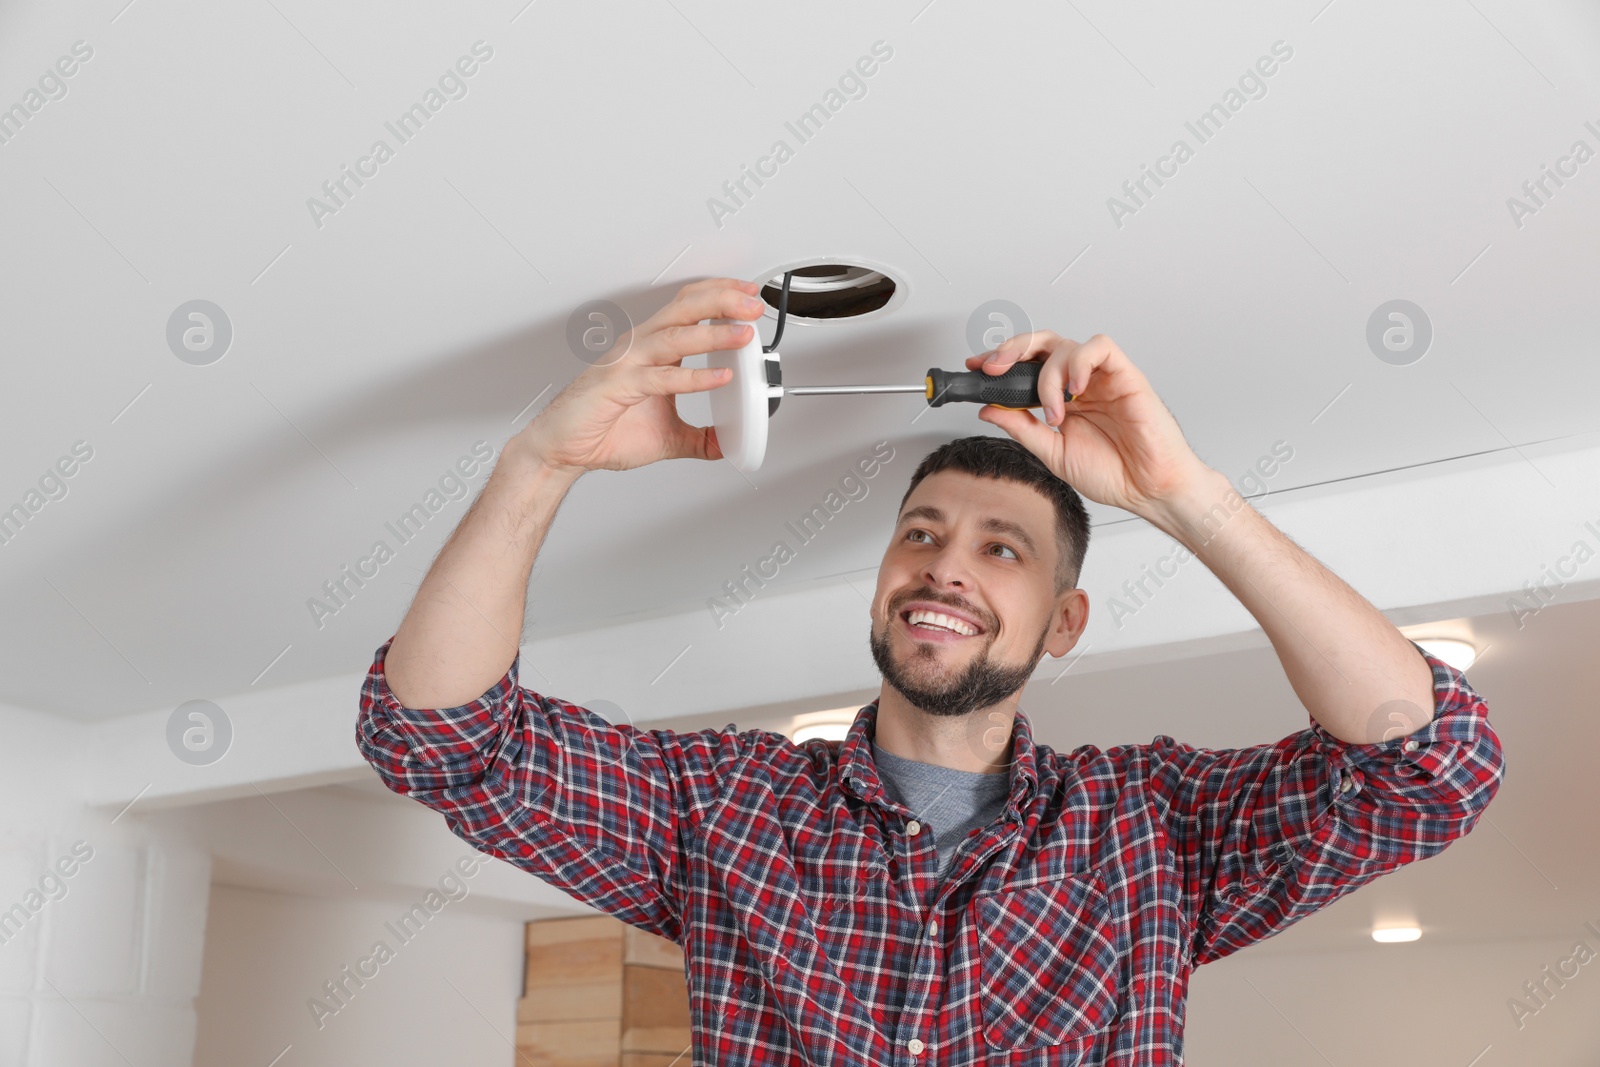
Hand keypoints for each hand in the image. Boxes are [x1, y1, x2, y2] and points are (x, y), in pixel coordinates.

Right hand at [516, 278, 762, 473]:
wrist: (562, 450)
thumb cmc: (600, 432)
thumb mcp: (667, 437)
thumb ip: (699, 438)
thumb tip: (726, 444)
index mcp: (650, 350)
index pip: (687, 309)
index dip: (718, 296)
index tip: (748, 296)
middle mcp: (638, 349)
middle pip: (684, 310)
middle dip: (722, 302)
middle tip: (752, 304)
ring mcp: (626, 364)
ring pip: (674, 337)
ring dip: (713, 333)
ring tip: (743, 333)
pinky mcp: (618, 386)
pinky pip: (661, 377)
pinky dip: (693, 377)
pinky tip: (719, 378)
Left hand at [968, 333, 1209, 516]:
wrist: (1148, 489)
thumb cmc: (1112, 473)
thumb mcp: (1053, 453)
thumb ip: (1022, 428)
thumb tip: (988, 409)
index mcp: (1061, 399)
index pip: (1026, 366)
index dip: (1000, 360)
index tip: (975, 368)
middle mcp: (1079, 383)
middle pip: (1041, 344)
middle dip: (1011, 349)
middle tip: (993, 368)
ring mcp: (1101, 378)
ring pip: (1065, 345)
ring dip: (1048, 376)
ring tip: (1055, 412)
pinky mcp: (1125, 375)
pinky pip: (1100, 347)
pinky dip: (1079, 362)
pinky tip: (1075, 389)